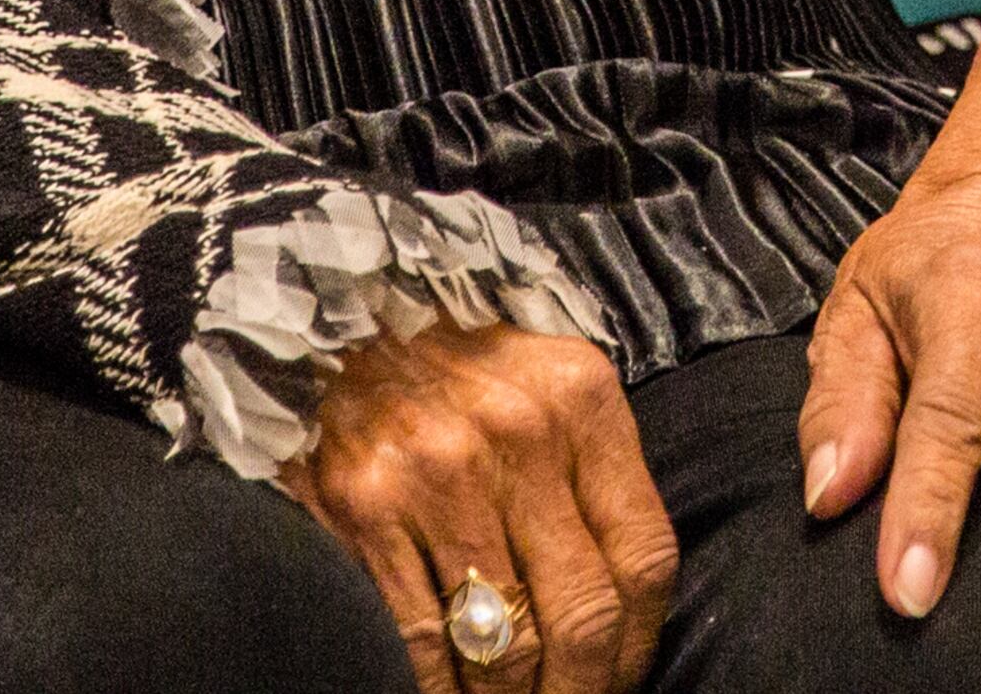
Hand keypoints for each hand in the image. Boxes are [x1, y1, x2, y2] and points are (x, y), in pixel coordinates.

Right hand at [285, 324, 678, 693]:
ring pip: (505, 647)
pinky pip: (425, 648)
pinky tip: (450, 691)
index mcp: (579, 397)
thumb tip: (624, 612)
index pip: (643, 557)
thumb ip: (591, 478)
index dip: (637, 644)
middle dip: (580, 690)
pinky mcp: (368, 506)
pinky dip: (442, 691)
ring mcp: (439, 470)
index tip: (618, 678)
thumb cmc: (457, 372)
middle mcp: (518, 430)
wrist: (337, 323)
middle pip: (581, 615)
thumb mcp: (546, 390)